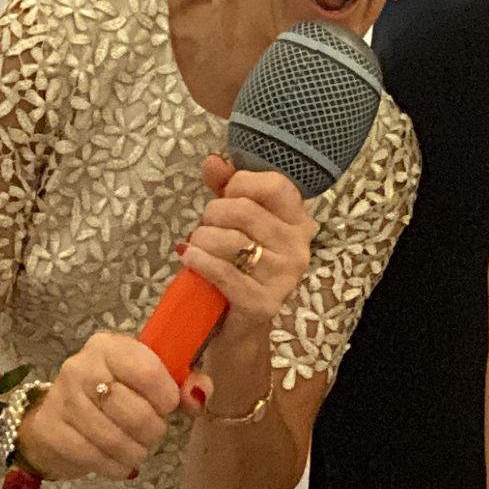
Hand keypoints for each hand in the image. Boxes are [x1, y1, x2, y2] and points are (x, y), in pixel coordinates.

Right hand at [17, 332, 210, 481]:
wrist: (58, 416)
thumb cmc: (112, 392)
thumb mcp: (146, 377)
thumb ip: (180, 381)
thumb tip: (199, 396)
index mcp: (109, 346)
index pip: (148, 370)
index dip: (167, 396)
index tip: (169, 405)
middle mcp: (82, 367)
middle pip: (133, 411)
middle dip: (153, 430)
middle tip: (153, 432)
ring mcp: (62, 399)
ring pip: (114, 438)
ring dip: (135, 451)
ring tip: (138, 448)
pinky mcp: (51, 430)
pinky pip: (94, 457)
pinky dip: (115, 466)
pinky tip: (119, 461)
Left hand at [178, 155, 316, 326]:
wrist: (236, 326)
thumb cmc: (238, 265)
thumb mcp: (234, 220)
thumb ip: (226, 187)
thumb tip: (213, 161)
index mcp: (299, 221)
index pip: (276, 185)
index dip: (242, 183)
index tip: (227, 194)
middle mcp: (299, 248)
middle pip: (245, 210)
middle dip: (213, 214)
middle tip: (206, 227)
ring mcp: (284, 278)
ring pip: (231, 240)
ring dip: (202, 239)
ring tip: (197, 246)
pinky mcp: (263, 303)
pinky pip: (223, 272)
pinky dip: (199, 261)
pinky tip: (189, 258)